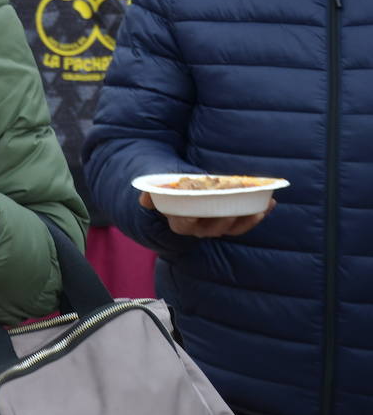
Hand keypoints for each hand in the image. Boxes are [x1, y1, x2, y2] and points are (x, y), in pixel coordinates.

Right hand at [138, 192, 274, 237]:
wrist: (181, 188)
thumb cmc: (170, 185)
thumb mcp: (159, 186)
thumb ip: (152, 191)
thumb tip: (144, 199)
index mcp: (179, 221)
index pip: (185, 224)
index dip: (192, 218)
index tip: (197, 210)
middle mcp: (198, 229)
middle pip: (213, 228)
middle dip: (226, 218)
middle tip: (235, 204)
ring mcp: (216, 227)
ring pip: (233, 229)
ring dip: (249, 219)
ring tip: (261, 206)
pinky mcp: (232, 223)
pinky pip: (246, 223)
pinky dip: (258, 214)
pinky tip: (270, 203)